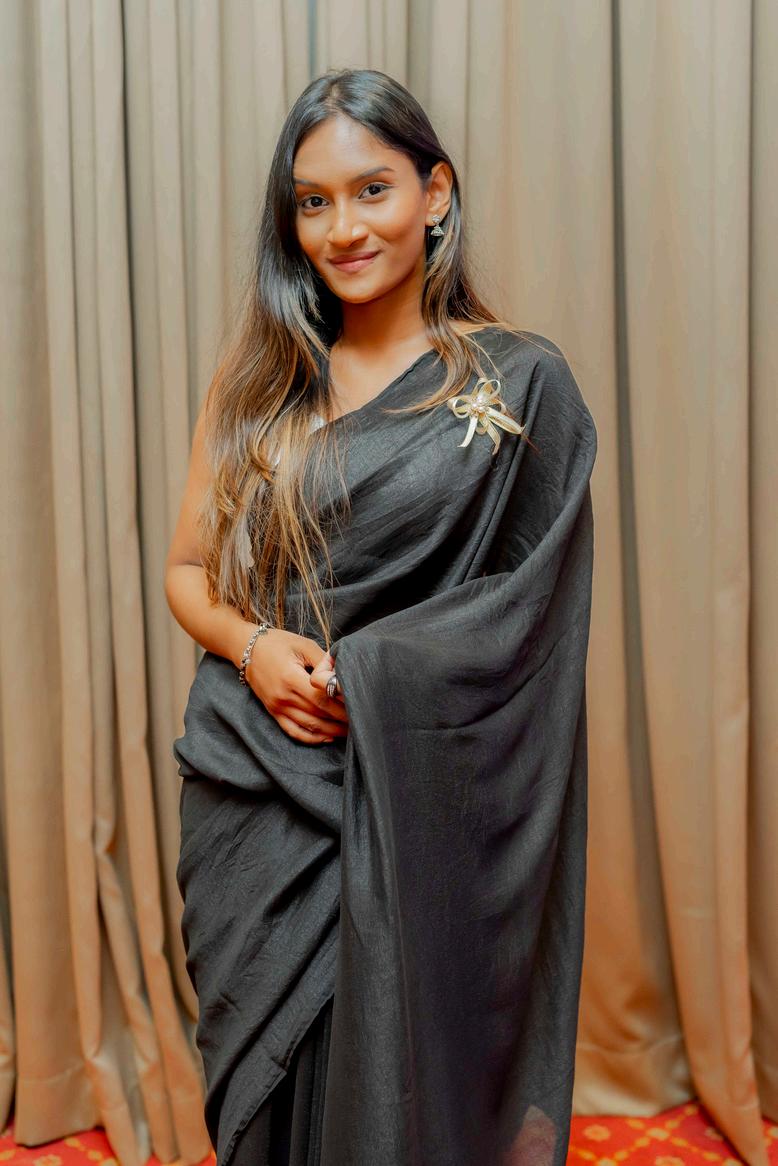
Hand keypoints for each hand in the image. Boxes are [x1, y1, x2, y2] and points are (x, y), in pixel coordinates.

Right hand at [245, 628, 348, 744]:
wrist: (246, 648)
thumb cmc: (277, 643)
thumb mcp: (303, 645)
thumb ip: (324, 660)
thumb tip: (344, 674)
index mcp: (291, 678)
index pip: (322, 698)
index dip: (341, 705)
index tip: (358, 705)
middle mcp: (283, 697)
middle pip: (318, 714)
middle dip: (341, 720)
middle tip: (360, 720)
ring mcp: (277, 707)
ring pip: (309, 727)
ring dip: (331, 731)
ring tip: (349, 731)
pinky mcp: (274, 712)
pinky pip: (294, 731)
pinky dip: (311, 738)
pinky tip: (327, 737)